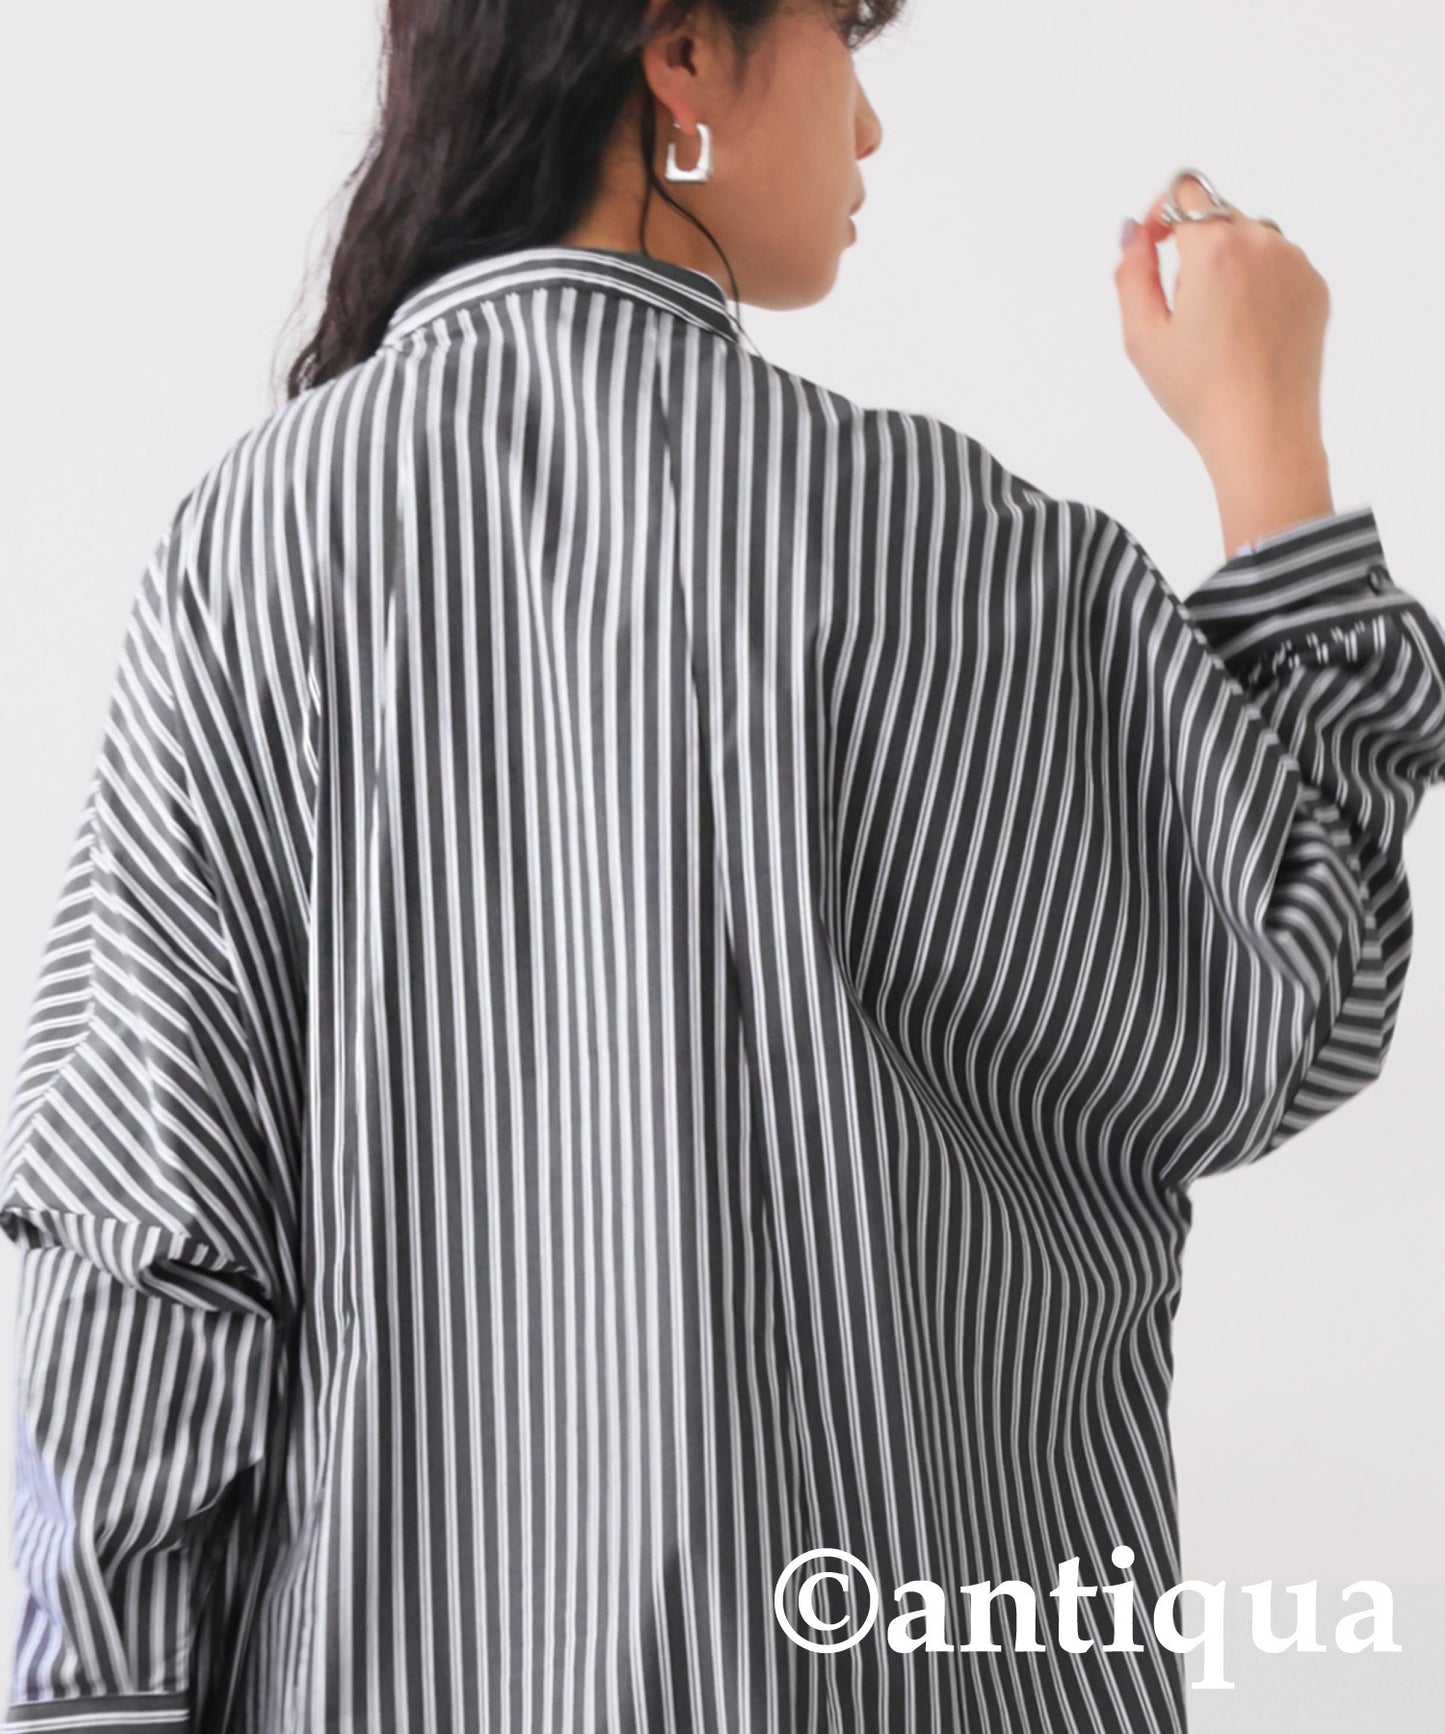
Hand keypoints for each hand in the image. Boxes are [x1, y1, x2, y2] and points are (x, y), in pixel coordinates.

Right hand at [1114, 175, 1331, 481]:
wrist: (1263, 432)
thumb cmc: (1201, 393)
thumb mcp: (1142, 336)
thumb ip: (1131, 273)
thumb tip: (1135, 235)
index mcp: (1216, 248)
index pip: (1185, 191)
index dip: (1161, 213)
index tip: (1153, 244)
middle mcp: (1263, 243)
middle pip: (1218, 215)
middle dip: (1193, 247)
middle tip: (1182, 306)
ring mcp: (1296, 263)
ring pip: (1251, 239)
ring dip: (1228, 263)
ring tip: (1217, 324)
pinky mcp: (1315, 287)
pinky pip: (1279, 265)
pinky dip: (1258, 284)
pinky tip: (1245, 332)